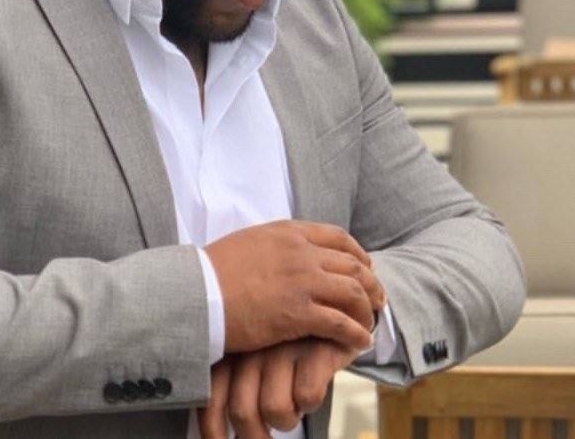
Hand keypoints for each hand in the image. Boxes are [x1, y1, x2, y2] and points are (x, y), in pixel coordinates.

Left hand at [198, 340, 358, 438]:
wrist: (332, 306)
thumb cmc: (285, 343)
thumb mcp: (252, 357)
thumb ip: (234, 388)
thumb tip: (224, 433)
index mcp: (232, 351)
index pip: (211, 400)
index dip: (213, 432)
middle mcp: (253, 347)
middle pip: (243, 413)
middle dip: (256, 437)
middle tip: (266, 437)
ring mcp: (284, 347)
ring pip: (276, 410)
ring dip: (289, 419)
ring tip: (294, 403)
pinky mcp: (316, 348)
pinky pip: (307, 397)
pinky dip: (311, 402)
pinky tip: (312, 384)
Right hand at [204, 220, 384, 352]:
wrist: (197, 292)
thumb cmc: (214, 270)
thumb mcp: (250, 241)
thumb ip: (276, 244)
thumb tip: (286, 252)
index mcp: (288, 232)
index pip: (338, 237)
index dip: (358, 254)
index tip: (364, 267)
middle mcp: (301, 252)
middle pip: (352, 265)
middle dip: (370, 283)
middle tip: (376, 298)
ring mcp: (302, 282)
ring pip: (353, 292)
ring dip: (367, 308)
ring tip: (370, 322)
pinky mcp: (299, 313)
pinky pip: (341, 323)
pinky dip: (356, 333)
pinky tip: (360, 341)